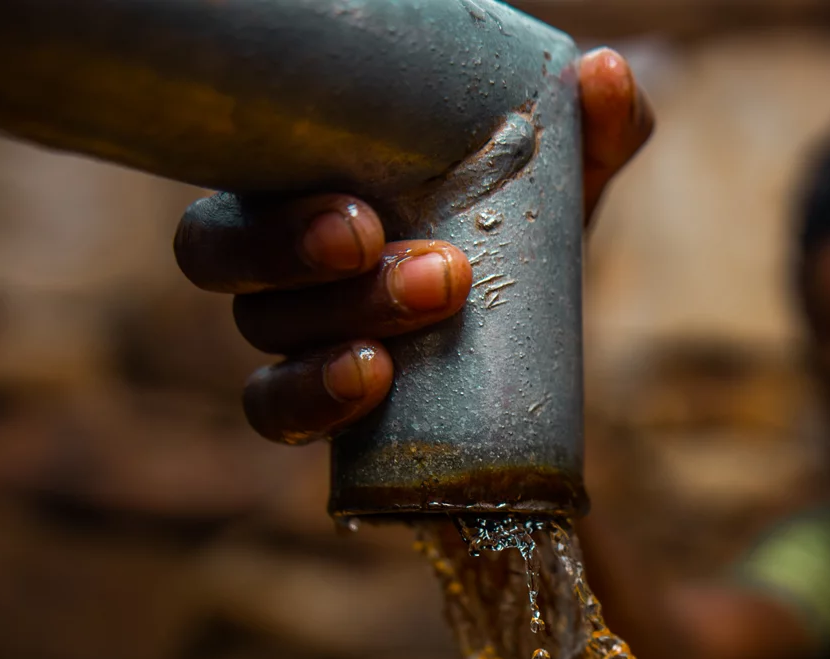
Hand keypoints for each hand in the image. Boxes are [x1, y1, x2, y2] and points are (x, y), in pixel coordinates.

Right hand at [172, 47, 653, 446]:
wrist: (548, 329)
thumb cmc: (520, 222)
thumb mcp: (558, 170)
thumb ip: (587, 124)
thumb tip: (605, 74)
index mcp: (302, 180)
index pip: (238, 184)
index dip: (272, 203)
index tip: (367, 211)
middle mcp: (278, 258)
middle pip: (225, 257)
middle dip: (300, 257)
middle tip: (430, 266)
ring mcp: (294, 335)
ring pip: (262, 333)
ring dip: (338, 326)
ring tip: (434, 311)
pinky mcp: (318, 404)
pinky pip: (276, 413)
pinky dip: (311, 401)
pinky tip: (373, 384)